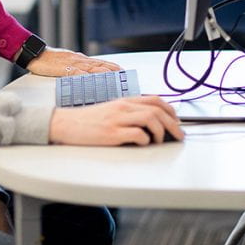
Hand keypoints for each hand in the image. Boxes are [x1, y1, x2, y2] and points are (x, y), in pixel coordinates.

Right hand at [26, 48, 121, 76]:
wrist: (35, 54)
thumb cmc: (48, 60)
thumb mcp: (66, 63)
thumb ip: (76, 68)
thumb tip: (86, 76)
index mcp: (80, 60)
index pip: (100, 63)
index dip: (112, 66)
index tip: (123, 70)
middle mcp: (79, 60)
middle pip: (100, 65)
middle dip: (114, 70)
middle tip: (125, 75)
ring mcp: (73, 64)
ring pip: (92, 68)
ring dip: (105, 73)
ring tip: (116, 77)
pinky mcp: (64, 68)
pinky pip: (77, 73)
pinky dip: (87, 77)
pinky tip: (94, 80)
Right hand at [49, 96, 184, 145]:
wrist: (66, 124)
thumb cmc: (89, 120)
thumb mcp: (112, 110)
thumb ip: (130, 112)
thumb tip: (152, 121)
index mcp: (125, 101)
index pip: (156, 100)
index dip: (171, 111)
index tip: (177, 121)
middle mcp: (123, 107)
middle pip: (158, 110)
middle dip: (173, 124)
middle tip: (178, 136)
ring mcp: (118, 120)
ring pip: (151, 119)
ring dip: (161, 131)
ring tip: (160, 141)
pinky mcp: (112, 134)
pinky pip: (137, 134)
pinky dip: (146, 140)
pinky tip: (144, 144)